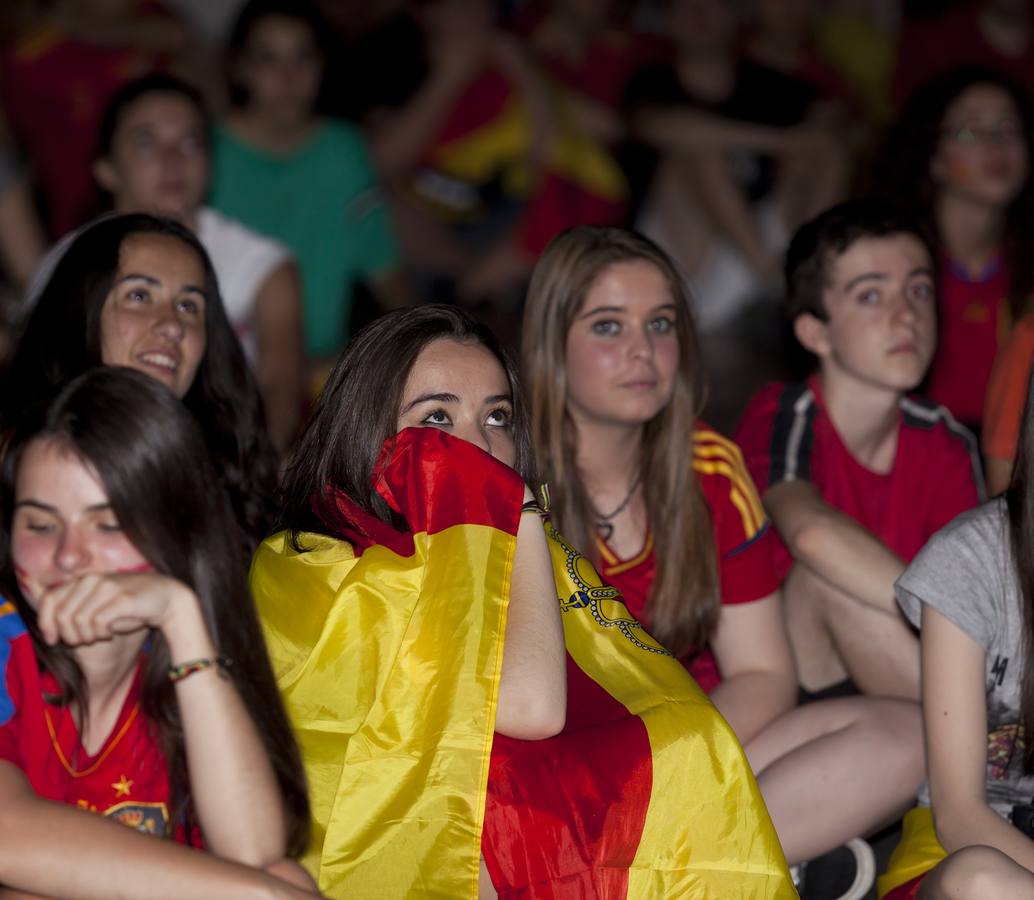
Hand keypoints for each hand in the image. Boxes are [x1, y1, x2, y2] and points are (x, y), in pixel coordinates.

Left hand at [35, 572, 196, 646]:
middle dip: (69, 635)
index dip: (45, 623)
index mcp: (84, 580)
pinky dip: (101, 634)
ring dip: (86, 637)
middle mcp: (92, 580)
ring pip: (78, 621)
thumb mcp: (101, 605)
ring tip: (99, 637)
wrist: (169, 598)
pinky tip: (110, 634)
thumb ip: (78, 609)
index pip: (49, 600)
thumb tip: (51, 627)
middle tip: (84, 642)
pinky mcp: (121, 599)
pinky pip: (98, 623)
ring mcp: (107, 588)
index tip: (54, 640)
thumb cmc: (133, 605)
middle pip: (61, 615)